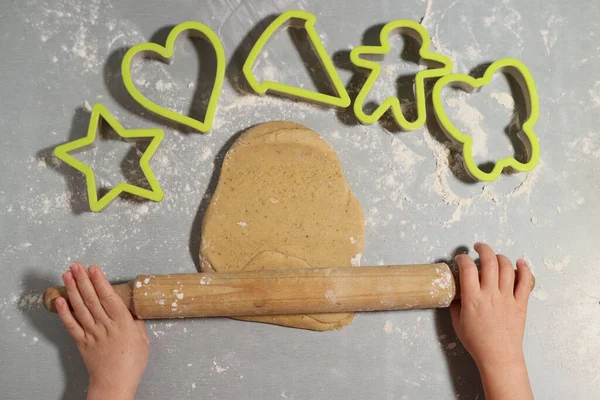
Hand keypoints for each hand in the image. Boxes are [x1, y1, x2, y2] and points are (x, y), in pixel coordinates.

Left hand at [55, 263, 148, 399]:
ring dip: (72, 290)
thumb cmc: (132, 363)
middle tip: (76, 265)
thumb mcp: (142, 339)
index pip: (108, 297)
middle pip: (91, 298)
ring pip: (80, 308)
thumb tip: (131, 309)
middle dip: (83, 280)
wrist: (115, 383)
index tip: (93, 268)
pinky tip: (60, 300)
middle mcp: (105, 325)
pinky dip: (64, 312)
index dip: (99, 281)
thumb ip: (135, 322)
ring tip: (67, 275)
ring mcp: (91, 333)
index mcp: (122, 323)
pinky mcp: (81, 342)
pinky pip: (71, 325)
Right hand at [450, 243, 533, 399]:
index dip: (463, 258)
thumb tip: (456, 292)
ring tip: (494, 256)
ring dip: (500, 257)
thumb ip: (456, 304)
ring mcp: (508, 297)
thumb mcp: (457, 322)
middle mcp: (490, 294)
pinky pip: (525, 281)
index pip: (467, 269)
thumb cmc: (476, 341)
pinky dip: (524, 269)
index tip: (461, 258)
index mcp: (473, 299)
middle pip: (489, 262)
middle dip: (483, 249)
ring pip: (506, 267)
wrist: (499, 356)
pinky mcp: (521, 303)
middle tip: (478, 247)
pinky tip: (520, 262)